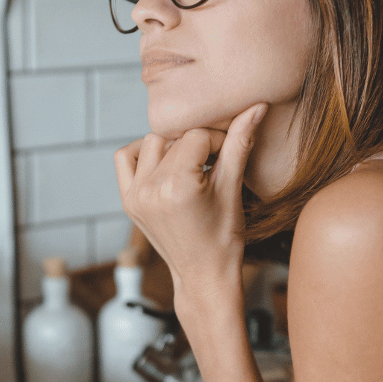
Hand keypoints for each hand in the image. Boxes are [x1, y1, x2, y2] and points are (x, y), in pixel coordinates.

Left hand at [113, 103, 267, 299]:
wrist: (203, 275)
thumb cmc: (224, 238)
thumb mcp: (233, 188)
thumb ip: (240, 143)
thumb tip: (257, 106)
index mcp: (177, 186)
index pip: (197, 136)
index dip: (219, 140)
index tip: (229, 156)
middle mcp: (150, 189)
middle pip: (175, 137)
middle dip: (198, 143)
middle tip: (213, 162)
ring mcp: (135, 196)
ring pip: (151, 143)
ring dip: (172, 147)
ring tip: (191, 166)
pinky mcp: (128, 201)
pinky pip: (125, 159)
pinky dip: (142, 154)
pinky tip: (164, 165)